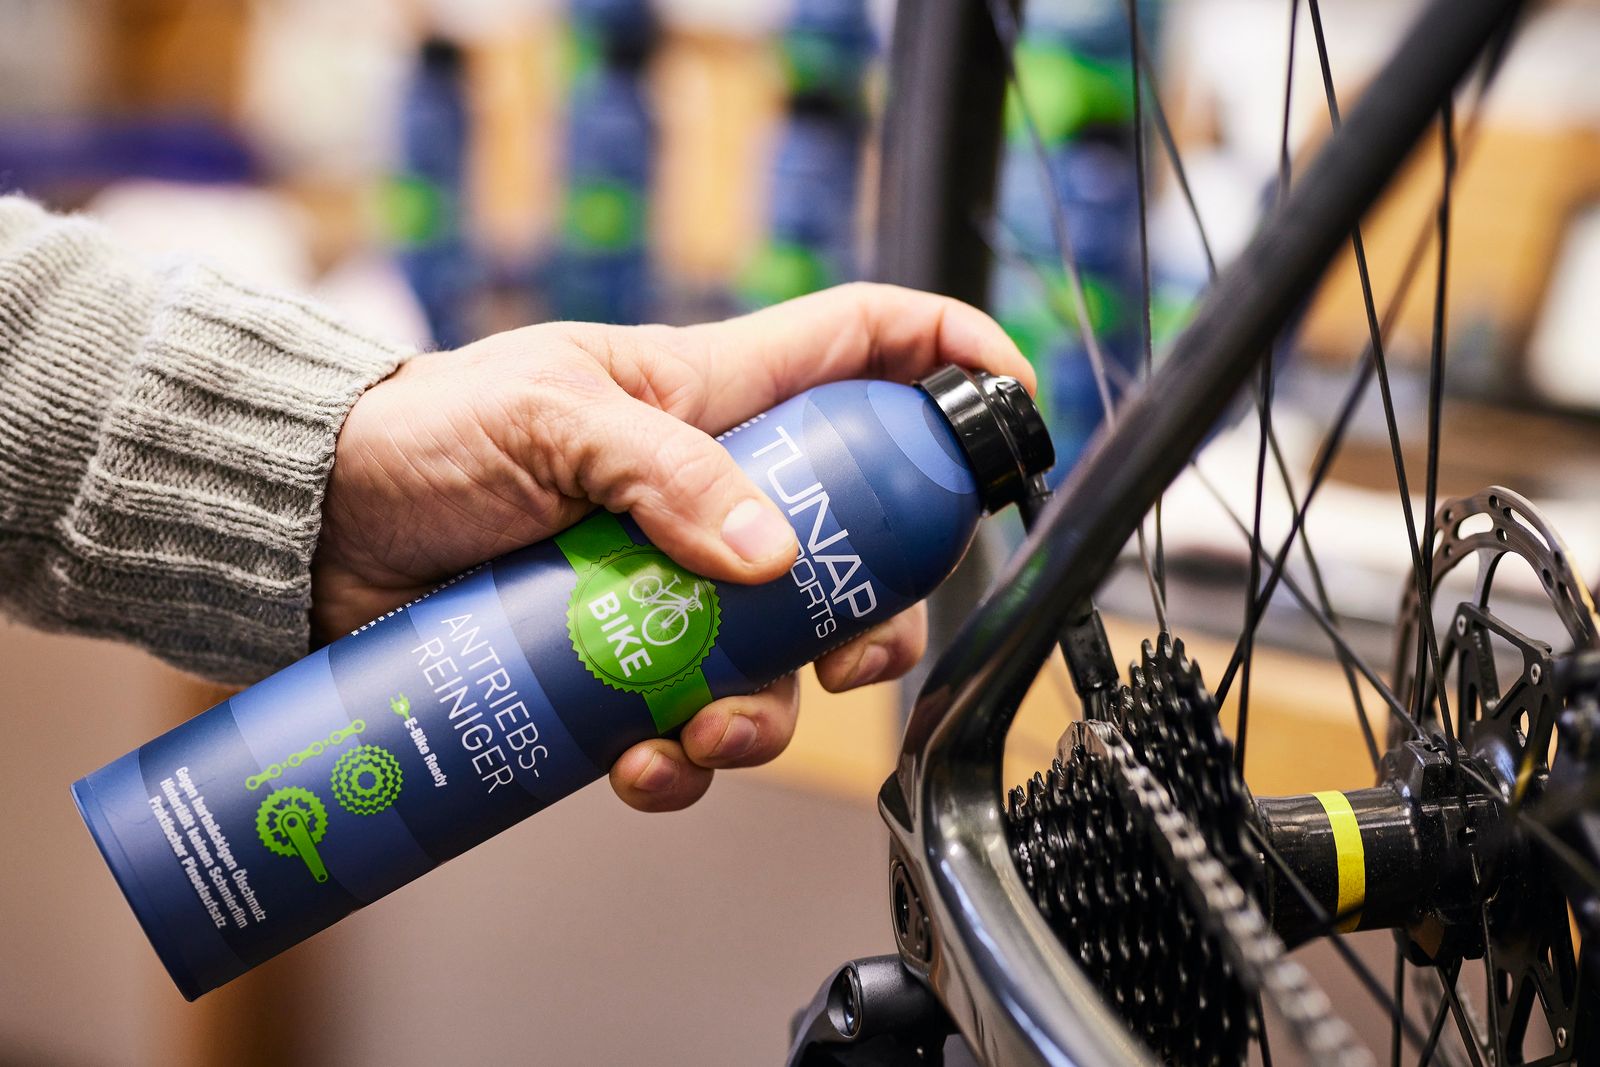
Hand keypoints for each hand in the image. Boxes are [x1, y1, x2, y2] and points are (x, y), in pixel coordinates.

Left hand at [313, 283, 1033, 811]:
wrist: (318, 527)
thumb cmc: (423, 434)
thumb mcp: (550, 417)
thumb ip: (664, 471)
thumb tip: (774, 556)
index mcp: (713, 397)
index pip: (864, 344)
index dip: (949, 355)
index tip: (1009, 400)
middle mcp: (713, 494)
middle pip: (858, 543)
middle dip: (878, 610)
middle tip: (848, 658)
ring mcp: (671, 584)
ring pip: (779, 660)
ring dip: (766, 715)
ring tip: (700, 730)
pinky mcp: (618, 659)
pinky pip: (688, 722)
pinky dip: (682, 759)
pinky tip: (644, 762)